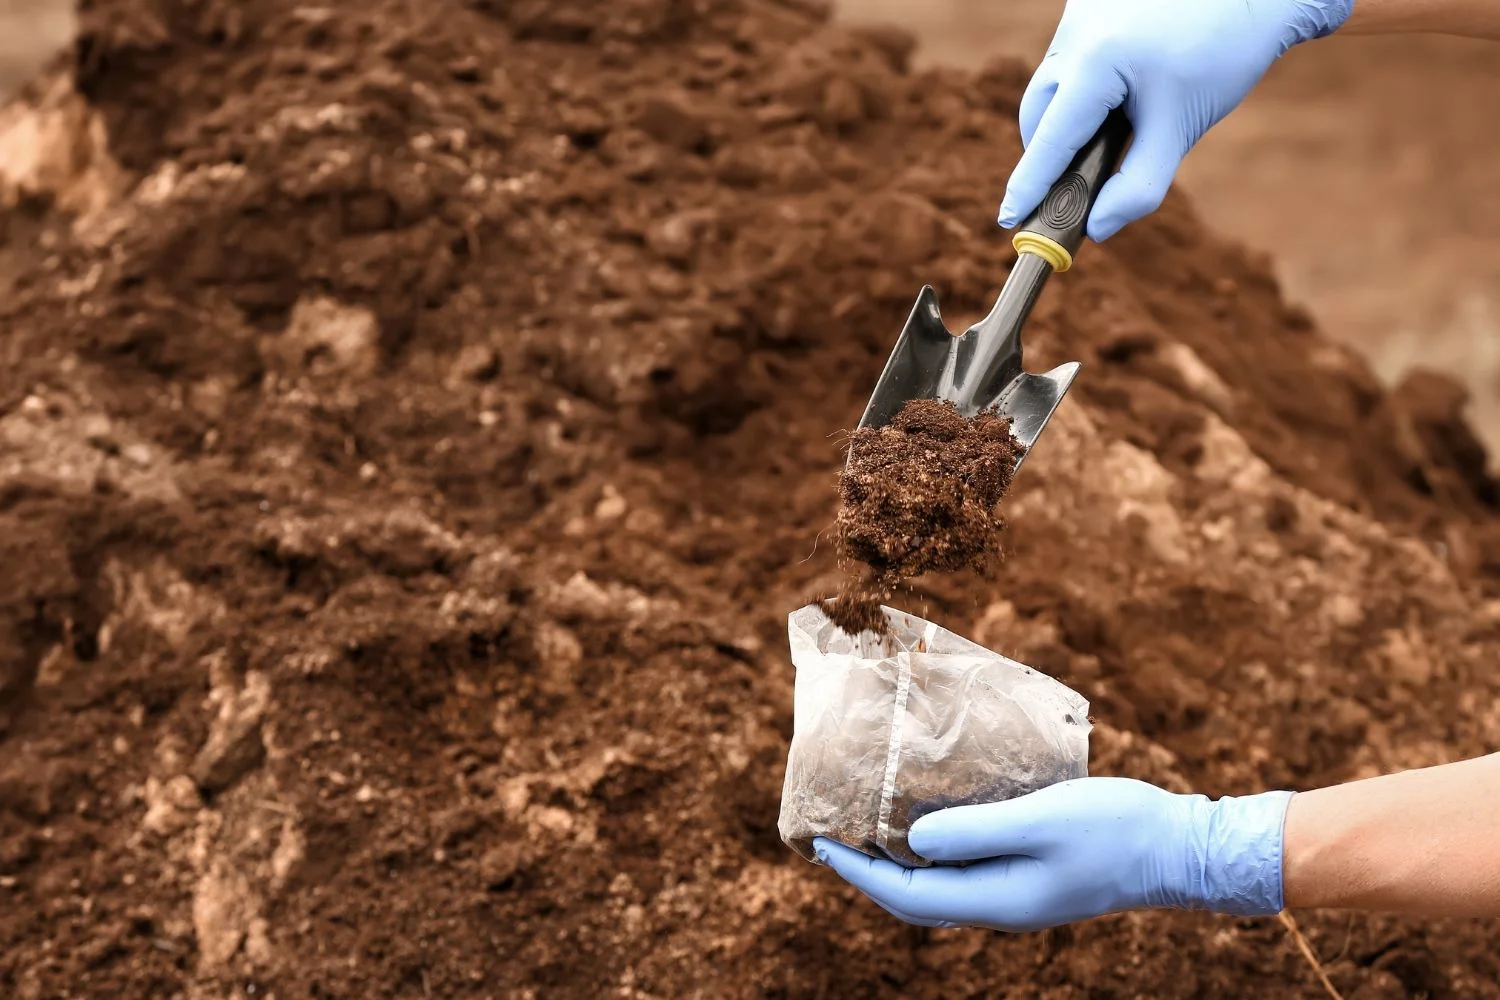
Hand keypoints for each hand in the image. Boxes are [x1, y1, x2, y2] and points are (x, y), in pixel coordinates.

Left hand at [814, 778, 1292, 931]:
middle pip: (916, 896)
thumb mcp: (1038, 820)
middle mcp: (1000, 903)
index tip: (818, 843)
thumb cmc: (1114, 828)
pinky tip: (934, 816)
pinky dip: (939, 846)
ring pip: (942, 882)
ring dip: (901, 859)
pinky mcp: (1035, 872)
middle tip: (832, 835)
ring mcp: (1019, 891)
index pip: (906, 896)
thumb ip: (972, 831)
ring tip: (870, 823)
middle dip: (869, 870)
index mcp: (996, 899)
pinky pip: (969, 865)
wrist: (1182, 847)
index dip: (857, 872)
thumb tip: (910, 841)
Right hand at [999, 0, 1352, 240]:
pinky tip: (1121, 88)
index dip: (1029, 186)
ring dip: (1068, 116)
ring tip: (1109, 129)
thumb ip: (1138, 185)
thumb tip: (1098, 227)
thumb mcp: (1179, 128)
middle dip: (1052, 152)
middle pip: (1039, 113)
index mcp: (1096, 64)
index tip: (1008, 219)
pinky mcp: (1085, 4)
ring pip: (1051, 85)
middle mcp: (1075, 34)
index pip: (1049, 140)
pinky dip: (1082, 85)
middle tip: (1076, 182)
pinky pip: (1068, 58)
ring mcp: (1077, 14)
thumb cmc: (1221, 55)